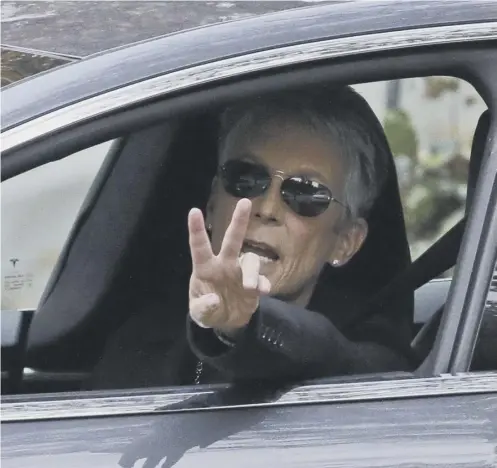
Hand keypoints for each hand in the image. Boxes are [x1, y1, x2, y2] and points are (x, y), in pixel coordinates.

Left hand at [188, 198, 270, 332]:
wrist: (227, 322)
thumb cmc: (208, 310)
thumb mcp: (200, 314)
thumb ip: (203, 308)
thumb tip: (214, 300)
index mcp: (205, 268)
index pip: (199, 247)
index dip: (196, 230)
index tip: (194, 211)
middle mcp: (224, 264)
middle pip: (232, 240)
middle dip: (239, 221)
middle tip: (244, 202)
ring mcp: (241, 272)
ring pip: (250, 261)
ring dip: (251, 273)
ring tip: (250, 287)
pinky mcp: (255, 284)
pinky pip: (262, 279)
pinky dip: (263, 283)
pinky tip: (263, 291)